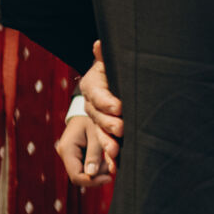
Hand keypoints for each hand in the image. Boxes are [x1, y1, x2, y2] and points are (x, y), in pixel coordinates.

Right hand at [55, 114, 114, 186]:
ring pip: (83, 172)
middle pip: (79, 175)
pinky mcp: (74, 154)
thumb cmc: (93, 118)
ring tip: (108, 157)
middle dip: (96, 174)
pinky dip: (96, 164)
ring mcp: (68, 154)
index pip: (76, 176)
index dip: (92, 181)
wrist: (88, 107)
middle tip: (110, 165)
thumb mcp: (96, 135)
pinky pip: (84, 165)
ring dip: (97, 169)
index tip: (109, 178)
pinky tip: (103, 156)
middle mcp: (64, 153)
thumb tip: (91, 174)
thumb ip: (94, 155)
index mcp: (67, 149)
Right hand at [81, 42, 122, 170]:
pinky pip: (104, 150)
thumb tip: (99, 43)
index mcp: (91, 88)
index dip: (107, 102)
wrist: (110, 85)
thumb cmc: (112, 71)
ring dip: (107, 144)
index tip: (119, 106)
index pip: (97, 96)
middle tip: (122, 128)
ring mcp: (97, 123)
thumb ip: (103, 56)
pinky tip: (114, 169)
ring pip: (99, 135)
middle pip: (97, 118)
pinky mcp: (105, 136)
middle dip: (109, 124)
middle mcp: (91, 107)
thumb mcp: (108, 63)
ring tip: (115, 151)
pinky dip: (109, 160)